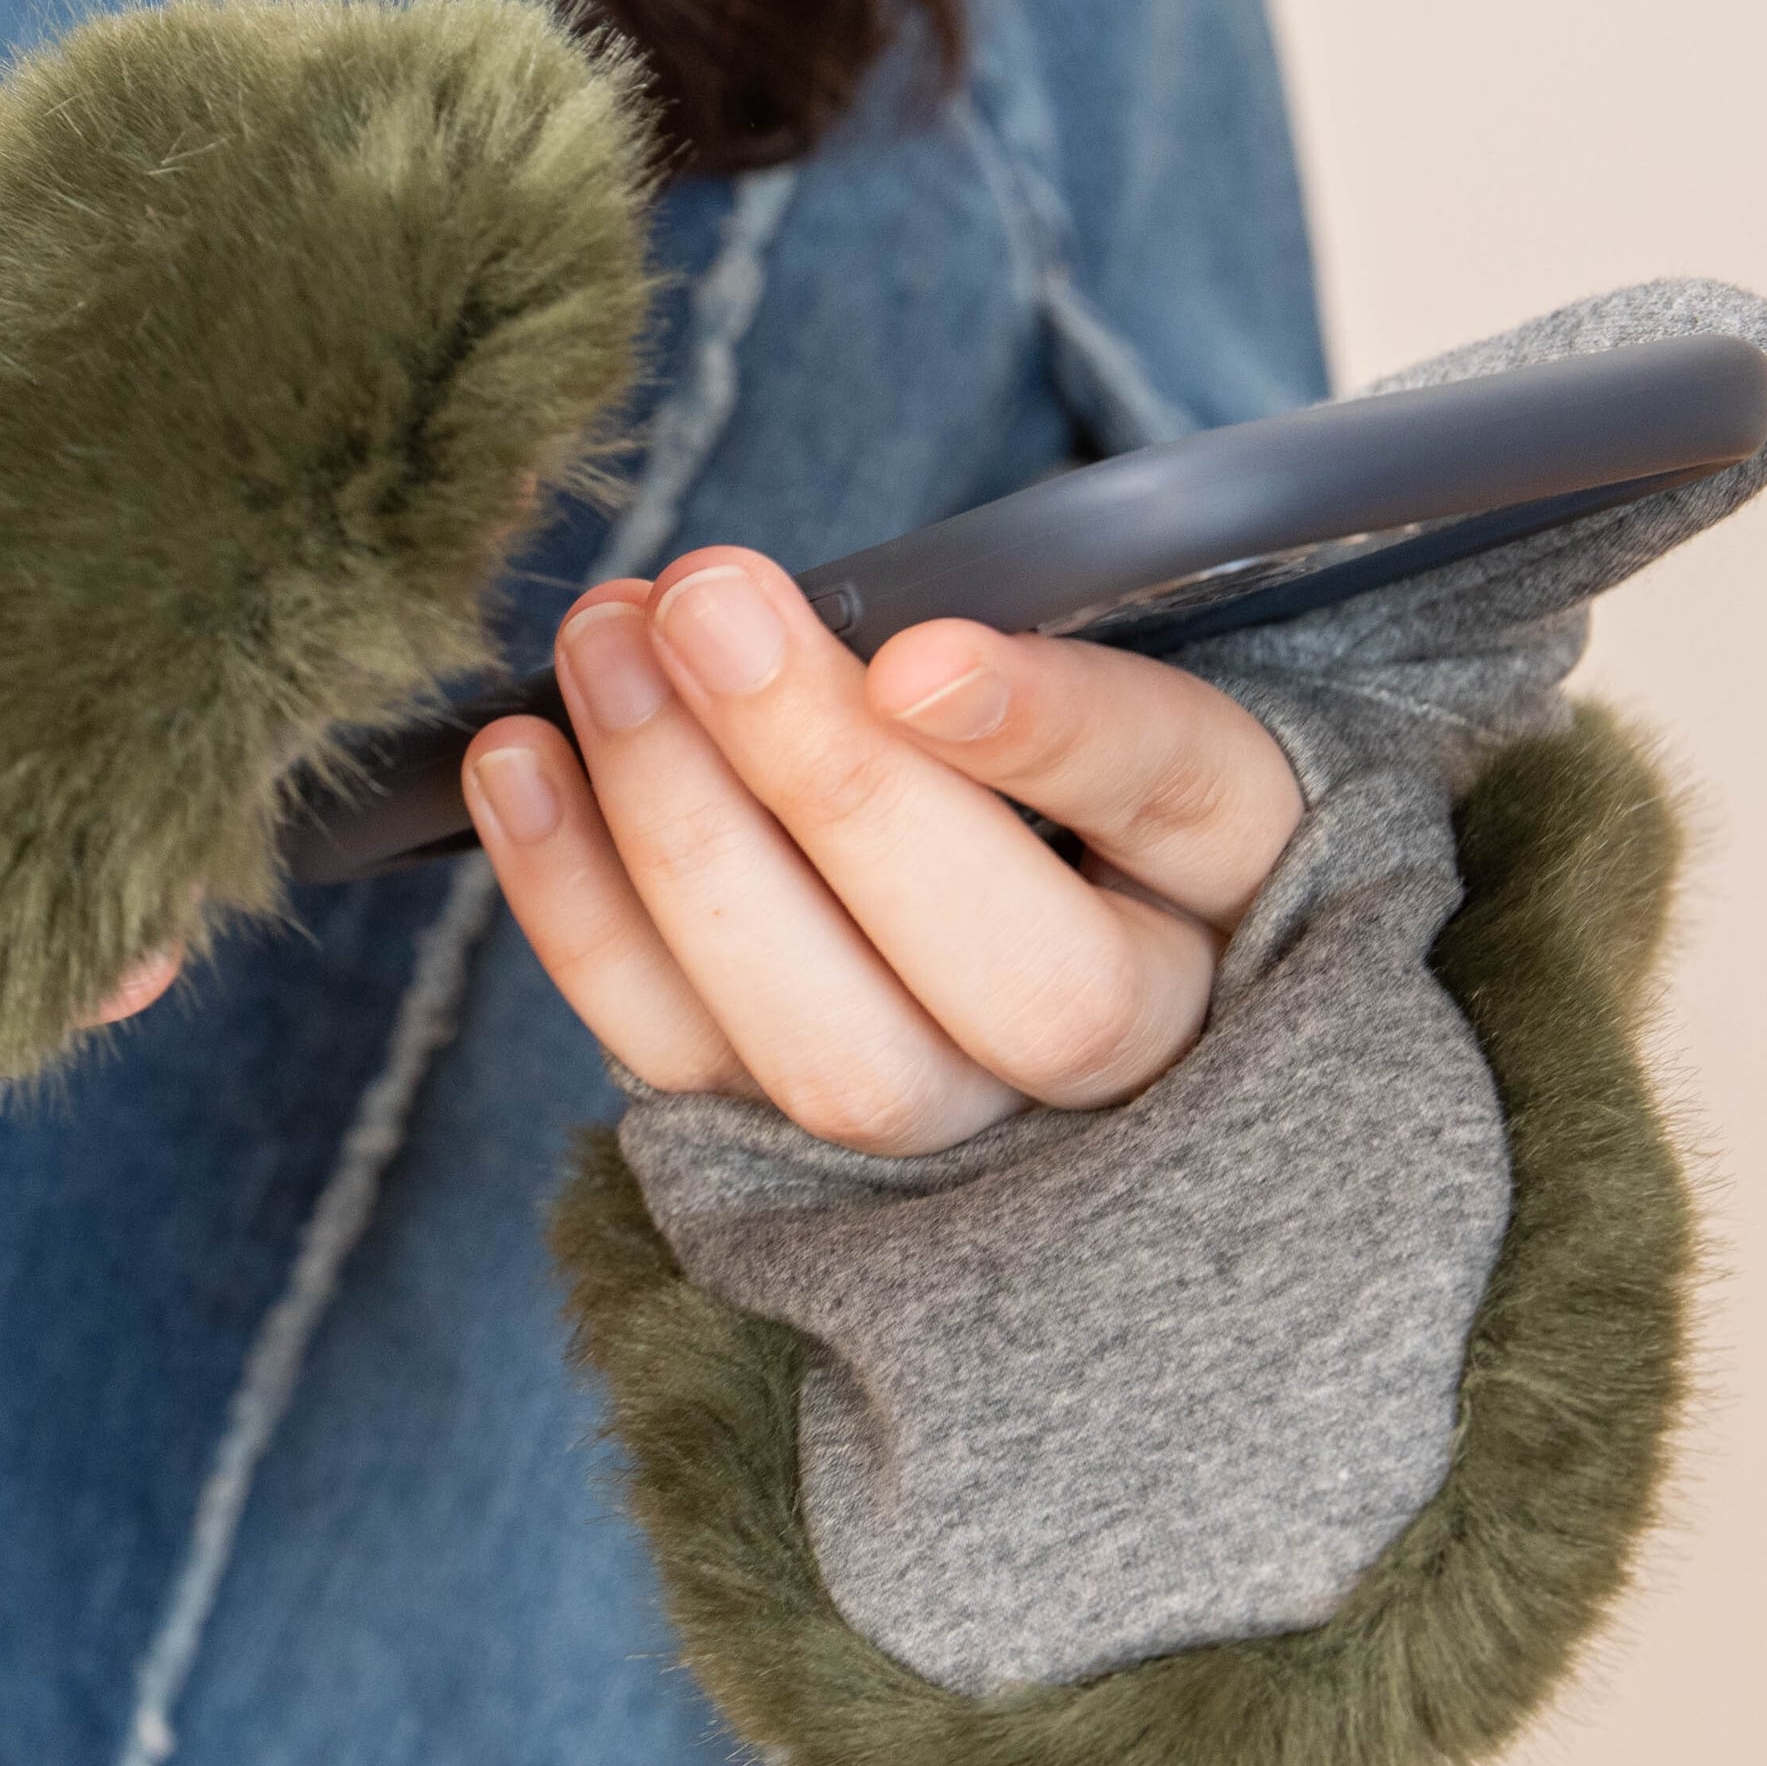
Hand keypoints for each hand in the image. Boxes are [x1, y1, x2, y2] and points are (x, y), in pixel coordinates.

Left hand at [464, 550, 1305, 1157]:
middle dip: (830, 783)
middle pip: (1018, 984)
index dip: (1054, 739)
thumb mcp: (1095, 650)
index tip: (919, 654)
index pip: (1181, 802)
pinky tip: (512, 761)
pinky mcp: (804, 1166)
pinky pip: (686, 1066)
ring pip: (841, 1059)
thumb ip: (1014, 642)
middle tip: (703, 599)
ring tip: (603, 647)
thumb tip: (861, 638)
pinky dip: (577, 914)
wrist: (1018, 891)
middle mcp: (1145, 1051)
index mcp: (1254, 878)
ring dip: (685, 838)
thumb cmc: (1050, 745)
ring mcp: (972, 1136)